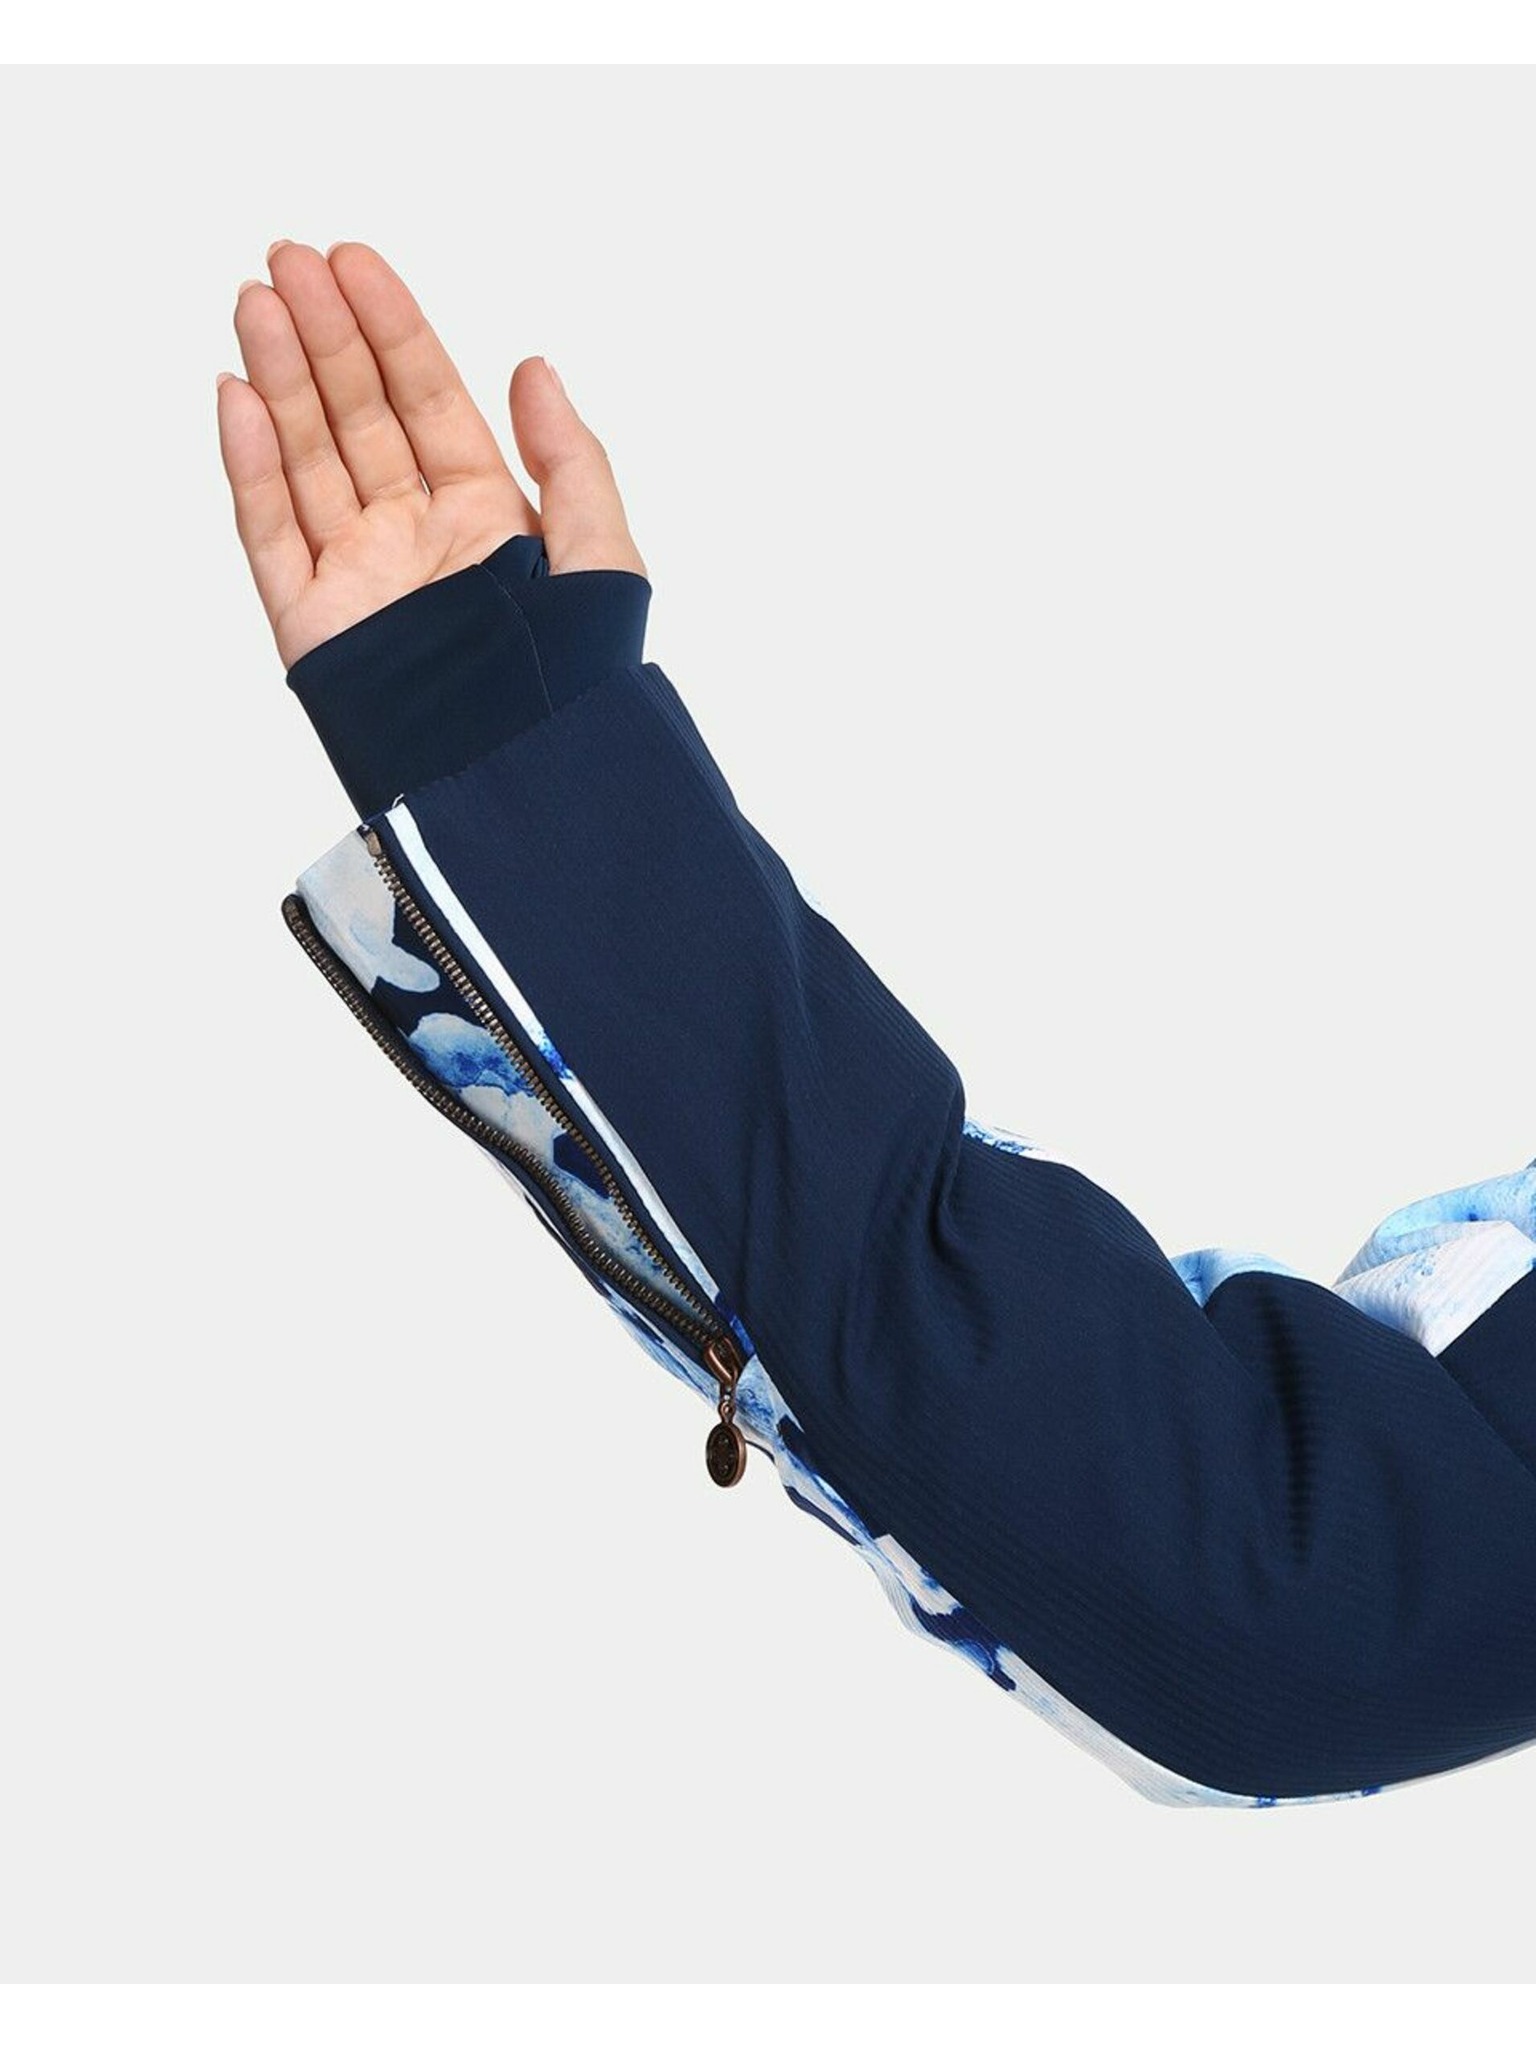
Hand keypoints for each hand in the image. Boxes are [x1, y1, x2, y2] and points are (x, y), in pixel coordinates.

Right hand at [216, 241, 646, 669]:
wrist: (525, 784)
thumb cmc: (577, 684)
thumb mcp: (606, 560)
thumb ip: (573, 461)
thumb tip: (533, 367)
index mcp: (486, 519)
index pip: (429, 402)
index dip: (394, 329)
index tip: (355, 261)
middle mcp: (416, 539)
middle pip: (359, 417)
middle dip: (324, 335)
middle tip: (287, 259)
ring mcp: (359, 577)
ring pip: (308, 457)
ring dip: (281, 377)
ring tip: (256, 302)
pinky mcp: (312, 623)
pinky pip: (272, 532)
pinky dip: (252, 465)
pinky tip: (238, 396)